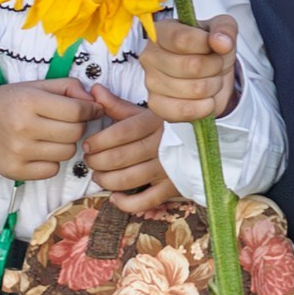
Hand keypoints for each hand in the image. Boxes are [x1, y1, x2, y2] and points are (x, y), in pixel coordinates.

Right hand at [0, 78, 94, 180]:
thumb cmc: (7, 102)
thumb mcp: (35, 86)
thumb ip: (69, 88)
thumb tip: (95, 103)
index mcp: (29, 102)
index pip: (78, 111)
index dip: (91, 110)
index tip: (92, 109)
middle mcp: (23, 128)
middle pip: (75, 133)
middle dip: (78, 126)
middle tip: (68, 122)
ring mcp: (18, 152)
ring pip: (67, 153)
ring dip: (66, 144)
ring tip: (52, 135)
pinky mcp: (14, 171)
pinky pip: (52, 170)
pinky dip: (52, 161)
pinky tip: (41, 150)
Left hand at [82, 87, 176, 210]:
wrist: (205, 142)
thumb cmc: (166, 127)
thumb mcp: (145, 112)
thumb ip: (117, 105)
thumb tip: (93, 91)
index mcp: (155, 123)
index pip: (121, 133)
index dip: (100, 141)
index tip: (88, 145)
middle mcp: (162, 145)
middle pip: (119, 158)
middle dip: (97, 162)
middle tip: (90, 160)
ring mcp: (167, 168)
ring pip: (127, 180)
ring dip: (105, 180)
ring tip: (99, 175)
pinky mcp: (172, 187)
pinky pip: (145, 201)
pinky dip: (126, 203)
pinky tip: (115, 197)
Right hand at [142, 15, 241, 122]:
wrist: (210, 72)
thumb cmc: (211, 47)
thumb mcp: (224, 28)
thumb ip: (225, 29)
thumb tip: (221, 43)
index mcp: (162, 31)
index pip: (182, 40)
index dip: (207, 45)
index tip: (216, 45)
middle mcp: (150, 56)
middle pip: (193, 66)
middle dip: (215, 66)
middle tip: (216, 64)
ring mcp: (151, 82)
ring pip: (195, 89)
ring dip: (213, 86)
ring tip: (210, 79)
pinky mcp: (156, 106)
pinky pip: (185, 111)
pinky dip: (205, 106)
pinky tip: (206, 98)